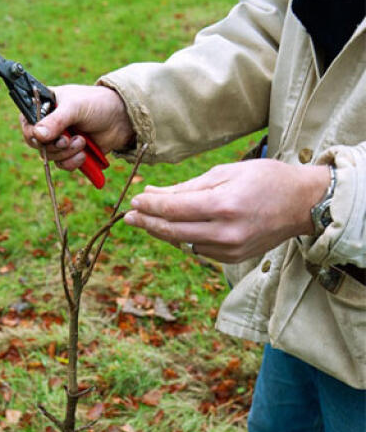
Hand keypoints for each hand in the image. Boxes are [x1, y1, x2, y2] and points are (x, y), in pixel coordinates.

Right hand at [20, 84, 134, 170]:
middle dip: (53, 145)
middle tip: (67, 140)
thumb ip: (56, 120)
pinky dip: (72, 162)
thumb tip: (38, 135)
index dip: (32, 132)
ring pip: (50, 156)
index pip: (26, 122)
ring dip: (66, 153)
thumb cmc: (98, 103)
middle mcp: (48, 124)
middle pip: (36, 143)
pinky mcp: (70, 153)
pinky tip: (84, 154)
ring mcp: (59, 140)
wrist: (123, 118)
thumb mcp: (76, 107)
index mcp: (44, 106)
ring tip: (82, 142)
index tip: (43, 137)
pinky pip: (62, 165)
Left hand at [123, 159, 330, 262]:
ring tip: (145, 220)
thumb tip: (151, 193)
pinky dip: (182, 238)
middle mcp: (226, 232)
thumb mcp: (225, 172)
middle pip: (172, 231)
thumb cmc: (264, 179)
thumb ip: (186, 187)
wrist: (303, 204)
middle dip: (147, 223)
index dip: (149, 207)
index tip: (134, 201)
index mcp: (224, 205)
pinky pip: (197, 250)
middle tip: (128, 216)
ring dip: (161, 232)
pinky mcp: (232, 258)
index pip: (173, 210)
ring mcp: (230, 249)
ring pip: (182, 243)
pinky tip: (173, 228)